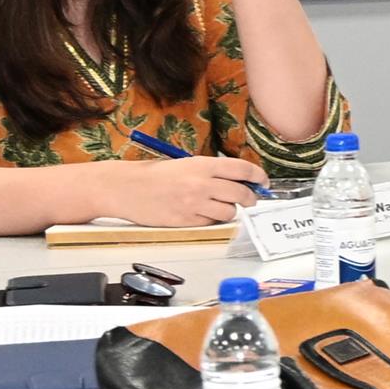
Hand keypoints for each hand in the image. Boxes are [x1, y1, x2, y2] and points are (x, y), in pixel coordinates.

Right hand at [106, 156, 268, 226]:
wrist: (126, 188)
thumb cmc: (156, 175)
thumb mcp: (187, 164)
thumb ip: (212, 172)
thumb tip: (240, 180)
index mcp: (204, 165)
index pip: (243, 170)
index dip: (258, 176)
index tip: (263, 182)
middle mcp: (202, 184)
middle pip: (242, 194)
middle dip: (250, 198)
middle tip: (249, 199)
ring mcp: (195, 204)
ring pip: (229, 212)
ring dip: (230, 211)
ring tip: (220, 207)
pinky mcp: (186, 220)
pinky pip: (211, 224)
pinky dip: (212, 220)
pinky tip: (203, 214)